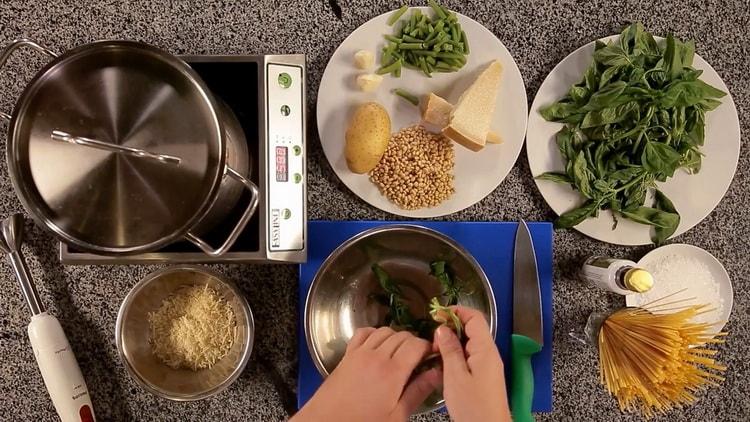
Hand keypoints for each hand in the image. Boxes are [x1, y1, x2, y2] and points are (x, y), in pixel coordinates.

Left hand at [292, 327, 440, 421]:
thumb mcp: (397, 416)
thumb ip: (418, 392)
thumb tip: (437, 373)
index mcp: (393, 371)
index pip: (417, 344)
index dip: (428, 348)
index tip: (432, 358)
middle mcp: (377, 356)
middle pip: (403, 335)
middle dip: (414, 343)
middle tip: (418, 360)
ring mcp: (360, 353)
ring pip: (385, 331)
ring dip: (396, 337)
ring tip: (400, 354)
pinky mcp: (347, 355)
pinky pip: (363, 333)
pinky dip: (375, 334)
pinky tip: (378, 346)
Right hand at [435, 306, 510, 421]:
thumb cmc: (472, 405)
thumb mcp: (455, 376)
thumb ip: (449, 349)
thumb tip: (442, 328)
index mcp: (485, 349)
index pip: (475, 317)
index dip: (456, 311)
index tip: (436, 315)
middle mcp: (489, 353)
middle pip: (472, 329)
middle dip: (451, 328)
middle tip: (432, 338)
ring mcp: (488, 365)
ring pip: (469, 343)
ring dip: (452, 342)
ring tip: (434, 350)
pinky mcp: (484, 375)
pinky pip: (470, 356)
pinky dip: (456, 355)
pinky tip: (443, 363)